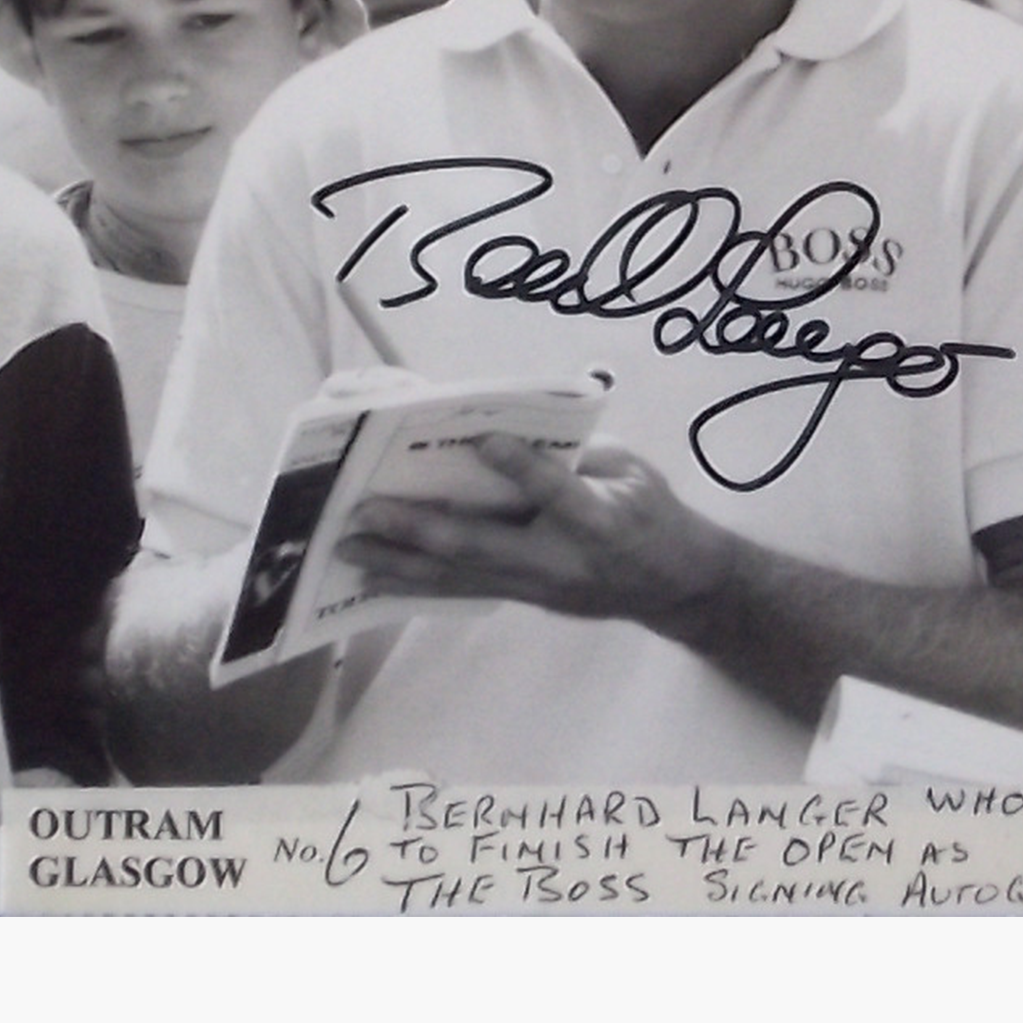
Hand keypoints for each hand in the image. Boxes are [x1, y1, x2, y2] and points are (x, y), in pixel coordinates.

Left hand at [334, 433, 734, 629]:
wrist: (674, 586)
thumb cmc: (654, 513)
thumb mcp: (635, 470)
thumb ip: (581, 452)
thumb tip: (514, 423)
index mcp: (601, 519)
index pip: (557, 493)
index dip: (522, 468)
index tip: (483, 438)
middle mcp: (561, 560)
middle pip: (482, 547)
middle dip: (418, 530)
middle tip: (364, 513)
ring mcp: (538, 587)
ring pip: (459, 576)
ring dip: (399, 564)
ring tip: (349, 551)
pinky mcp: (524, 598)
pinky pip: (464, 589)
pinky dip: (417, 582)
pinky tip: (378, 576)